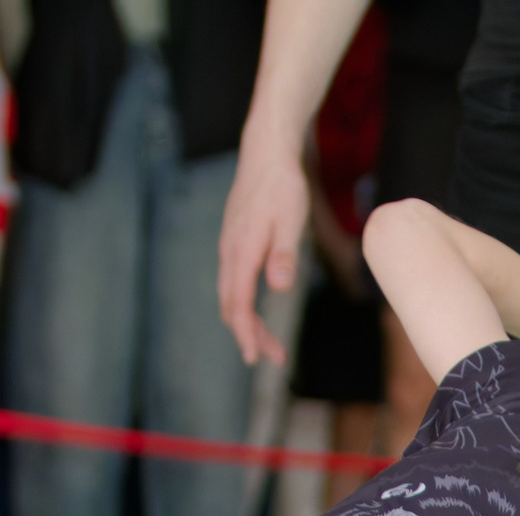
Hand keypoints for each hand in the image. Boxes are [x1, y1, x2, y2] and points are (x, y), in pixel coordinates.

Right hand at [219, 140, 311, 365]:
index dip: (247, 334)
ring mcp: (229, 247)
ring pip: (231, 295)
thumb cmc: (283, 186)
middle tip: (275, 357)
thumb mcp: (291, 219)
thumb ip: (285, 253)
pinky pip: (233, 281)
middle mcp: (229, 252)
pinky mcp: (233, 242)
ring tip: (270, 342)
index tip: (255, 358)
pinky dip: (244, 303)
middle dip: (251, 335)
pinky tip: (257, 309)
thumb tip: (280, 285)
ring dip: (248, 322)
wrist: (266, 153)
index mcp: (242, 251)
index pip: (239, 304)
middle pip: (232, 306)